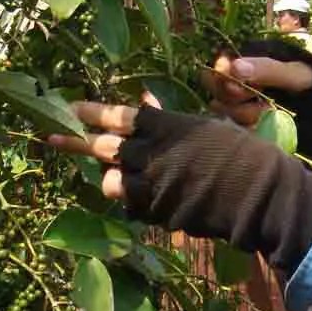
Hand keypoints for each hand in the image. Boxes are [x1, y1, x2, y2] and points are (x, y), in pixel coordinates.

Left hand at [44, 97, 311, 272]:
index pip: (119, 116)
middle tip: (53, 136)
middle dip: (77, 142)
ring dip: (109, 177)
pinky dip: (131, 201)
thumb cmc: (239, 154)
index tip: (72, 108)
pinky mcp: (157, 212)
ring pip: (111, 181)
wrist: (259, 195)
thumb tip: (143, 98)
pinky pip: (131, 206)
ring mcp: (153, 185)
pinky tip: (143, 198)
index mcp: (166, 127)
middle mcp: (153, 154)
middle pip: (104, 147)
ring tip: (115, 175)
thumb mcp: (204, 126)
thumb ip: (168, 119)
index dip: (92, 112)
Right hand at [203, 38, 311, 159]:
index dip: (222, 77)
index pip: (221, 65)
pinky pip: (234, 127)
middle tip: (261, 103)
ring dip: (244, 115)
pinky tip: (266, 126)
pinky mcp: (248, 123)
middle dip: (235, 99)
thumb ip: (268, 70)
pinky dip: (248, 128)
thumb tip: (234, 67)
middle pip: (216, 88)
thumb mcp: (298, 76)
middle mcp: (243, 78)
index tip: (238, 87)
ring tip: (269, 114)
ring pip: (223, 109)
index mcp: (254, 57)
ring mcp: (244, 101)